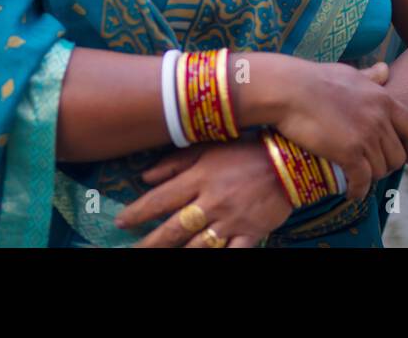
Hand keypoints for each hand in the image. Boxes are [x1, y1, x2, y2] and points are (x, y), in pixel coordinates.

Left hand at [113, 137, 292, 247]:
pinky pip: (231, 254)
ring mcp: (231, 221)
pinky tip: (201, 260)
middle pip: (174, 229)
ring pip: (198, 246)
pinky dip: (217, 258)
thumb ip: (175, 162)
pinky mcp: (250, 233)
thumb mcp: (208, 148)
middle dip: (149, 243)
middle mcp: (212, 202)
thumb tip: (145, 177)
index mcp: (199, 179)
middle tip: (131, 251)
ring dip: (178, 253)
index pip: (160, 199)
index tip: (120, 222)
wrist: (287, 159)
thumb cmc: (244, 150)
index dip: (138, 213)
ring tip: (161, 257)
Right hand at [270, 59, 407, 203]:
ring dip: (371, 177)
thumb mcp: (348, 73)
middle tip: (374, 168)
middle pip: (398, 154)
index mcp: (383, 99)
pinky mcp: (349, 153)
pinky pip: (363, 180)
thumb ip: (370, 77)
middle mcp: (380, 119)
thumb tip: (385, 70)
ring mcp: (366, 136)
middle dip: (388, 165)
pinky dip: (359, 190)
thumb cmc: (314, 79)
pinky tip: (351, 192)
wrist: (289, 89)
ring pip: (381, 169)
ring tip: (359, 178)